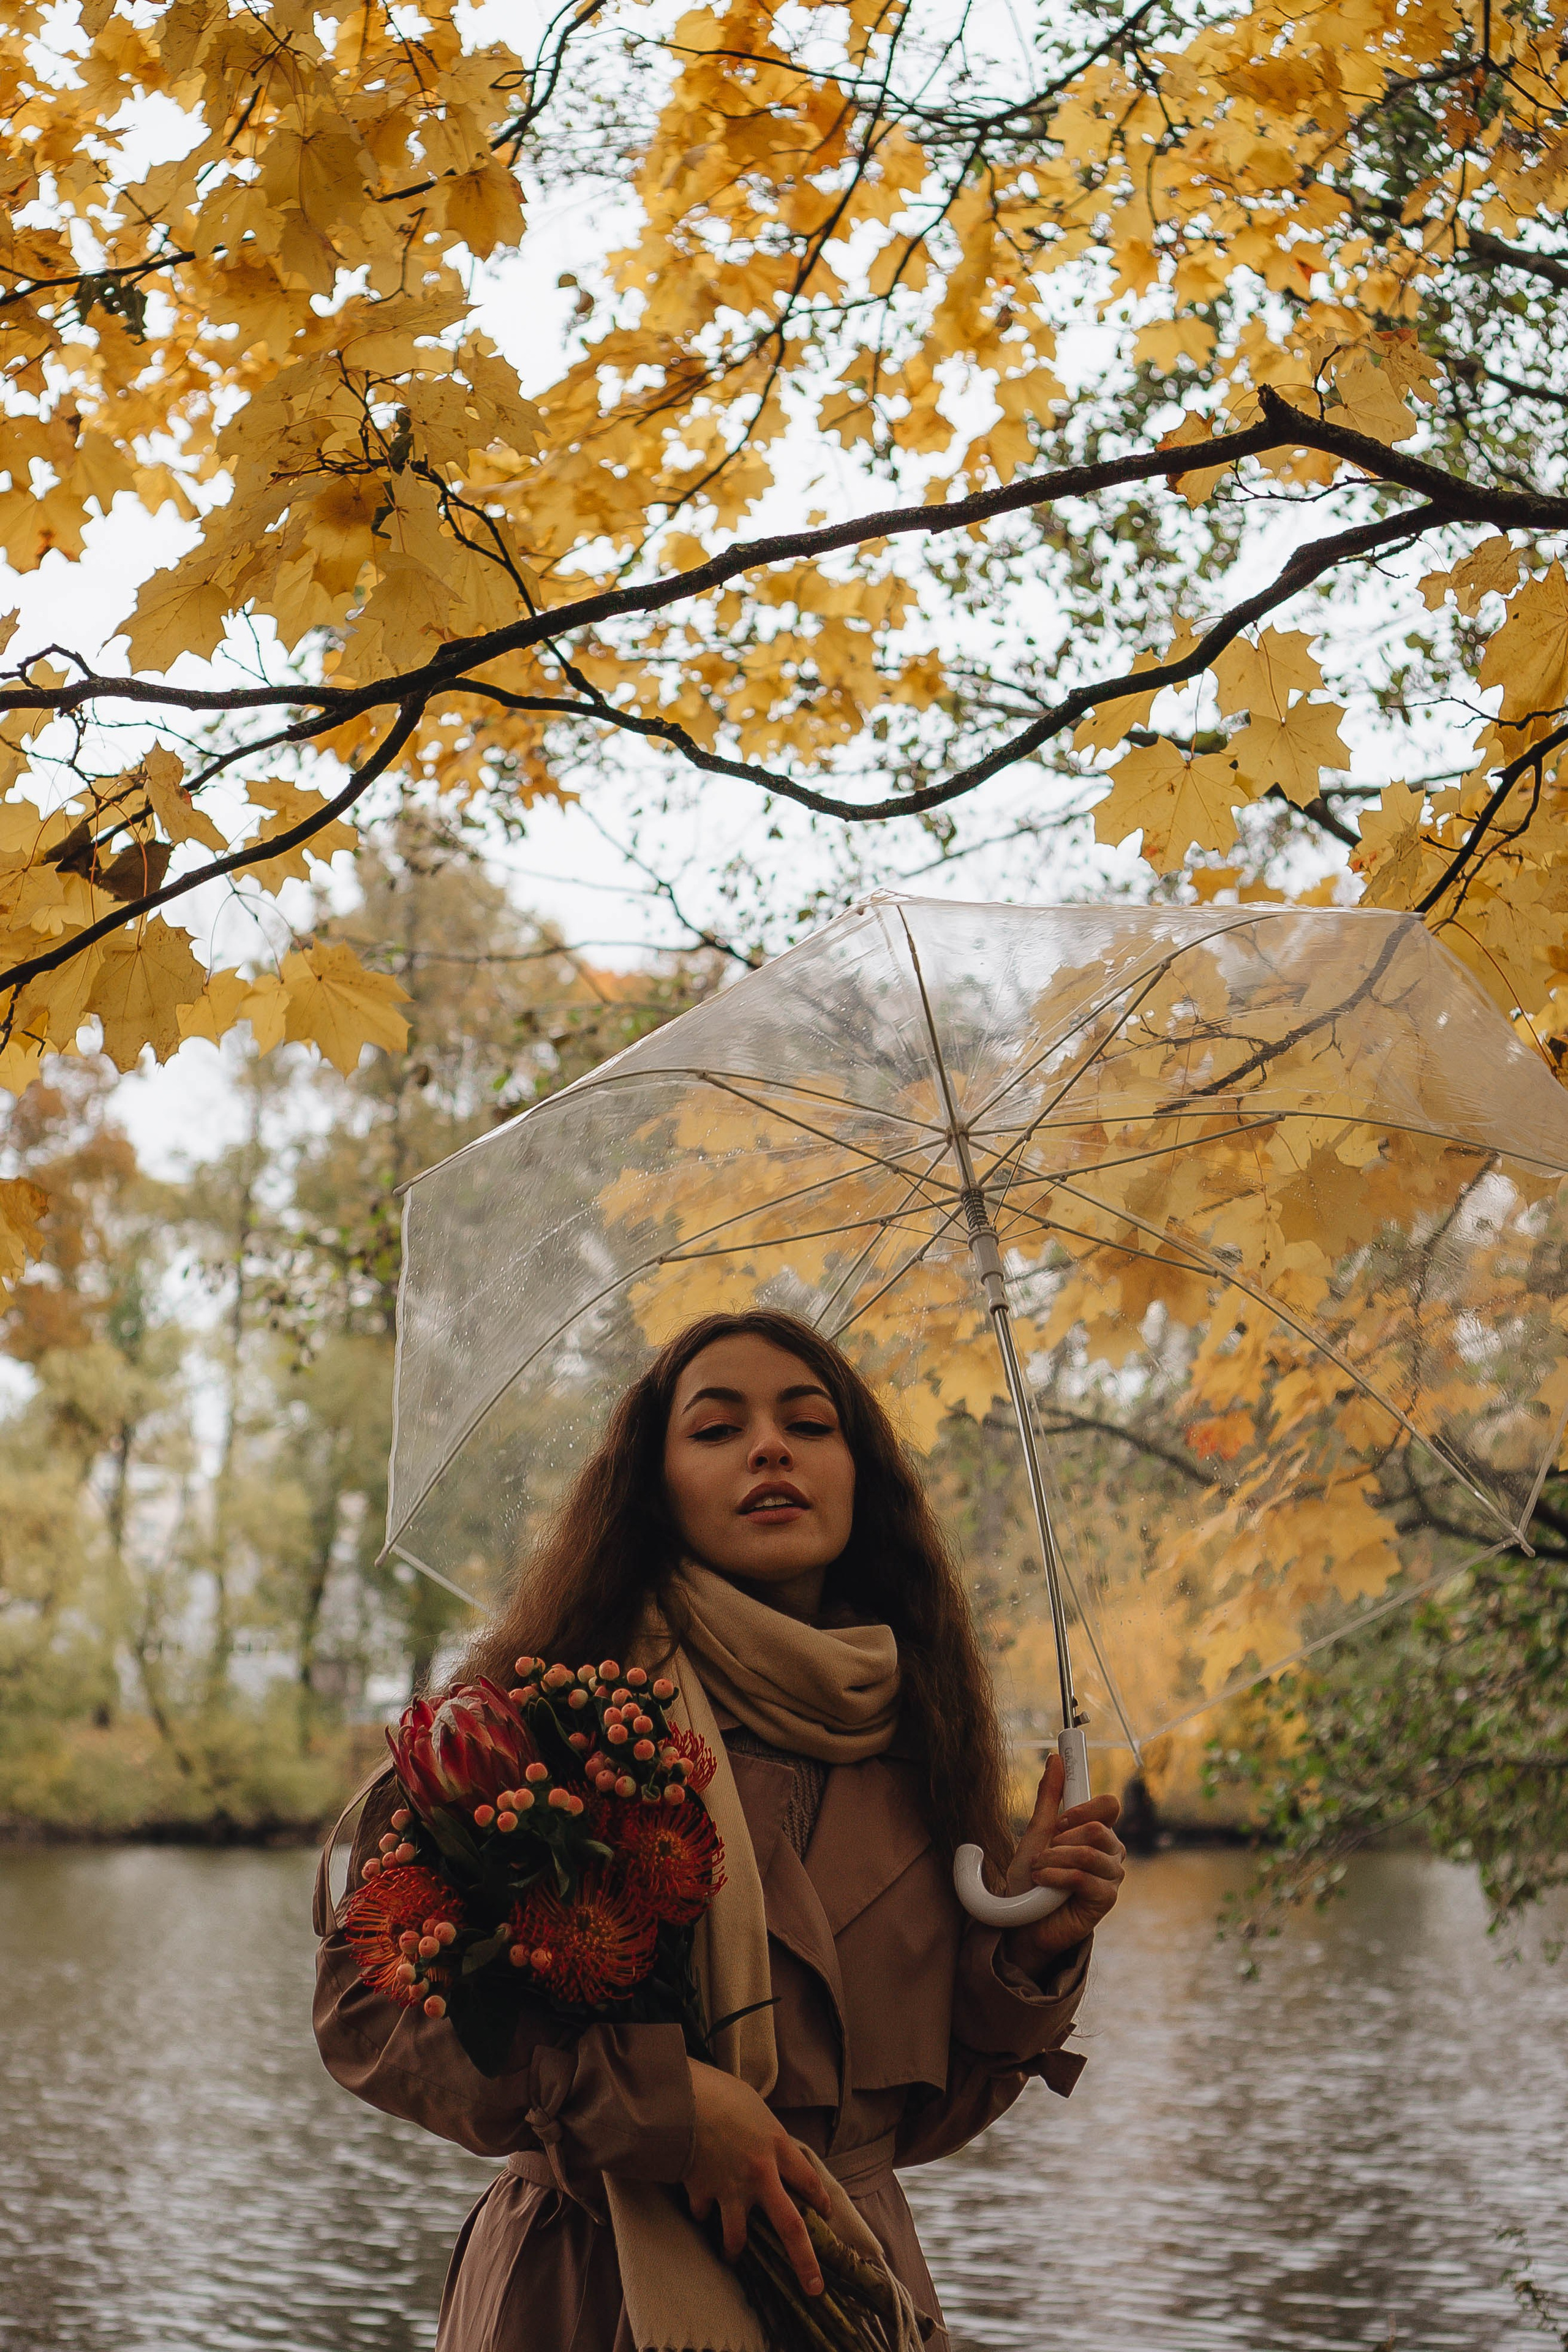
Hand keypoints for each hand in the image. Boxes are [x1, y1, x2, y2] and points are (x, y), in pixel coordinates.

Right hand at [683, 2060, 831, 2295]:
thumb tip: (770, 2146)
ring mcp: (730, 2187)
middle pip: (790, 2227)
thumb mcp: (756, 2108)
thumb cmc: (720, 2092)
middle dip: (804, 2262)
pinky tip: (698, 2206)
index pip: (809, 2182)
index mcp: (778, 2146)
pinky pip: (702, 2212)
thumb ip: (766, 2134)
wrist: (682, 2095)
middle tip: (814, 2288)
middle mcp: (761, 2174)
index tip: (825, 2215)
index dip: (820, 2201)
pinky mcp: (702, 2191)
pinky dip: (700, 2212)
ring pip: (738, 2237)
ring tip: (732, 2256)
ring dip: (734, 2250)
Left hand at [1000, 1751, 1124, 1976]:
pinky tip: (1044, 1883)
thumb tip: (1055, 1758)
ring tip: (1039, 1870)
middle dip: (1061, 1838)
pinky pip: (1083, 1877)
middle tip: (1044, 1852)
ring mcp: (1111, 1877)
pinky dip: (1056, 1876)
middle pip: (1098, 1828)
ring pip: (1088, 1852)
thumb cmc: (1031, 1879)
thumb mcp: (1036, 1832)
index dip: (1082, 1808)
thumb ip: (1049, 1797)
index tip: (1058, 1821)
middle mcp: (1111, 1852)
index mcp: (1098, 1832)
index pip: (1108, 1805)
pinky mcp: (1105, 1900)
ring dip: (1053, 1859)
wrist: (1021, 1921)